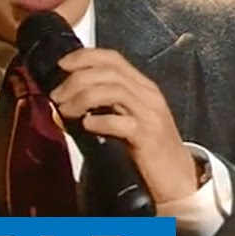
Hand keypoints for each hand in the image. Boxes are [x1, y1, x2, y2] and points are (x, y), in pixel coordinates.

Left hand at [50, 48, 198, 203]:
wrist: (177, 178)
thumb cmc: (149, 149)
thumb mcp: (131, 118)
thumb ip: (109, 104)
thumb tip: (72, 96)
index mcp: (144, 87)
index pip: (113, 58)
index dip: (85, 56)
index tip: (61, 64)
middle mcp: (148, 95)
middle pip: (109, 72)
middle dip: (77, 79)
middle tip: (57, 95)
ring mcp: (150, 115)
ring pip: (113, 91)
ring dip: (82, 97)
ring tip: (65, 111)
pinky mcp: (148, 137)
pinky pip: (120, 122)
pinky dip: (99, 121)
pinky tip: (86, 126)